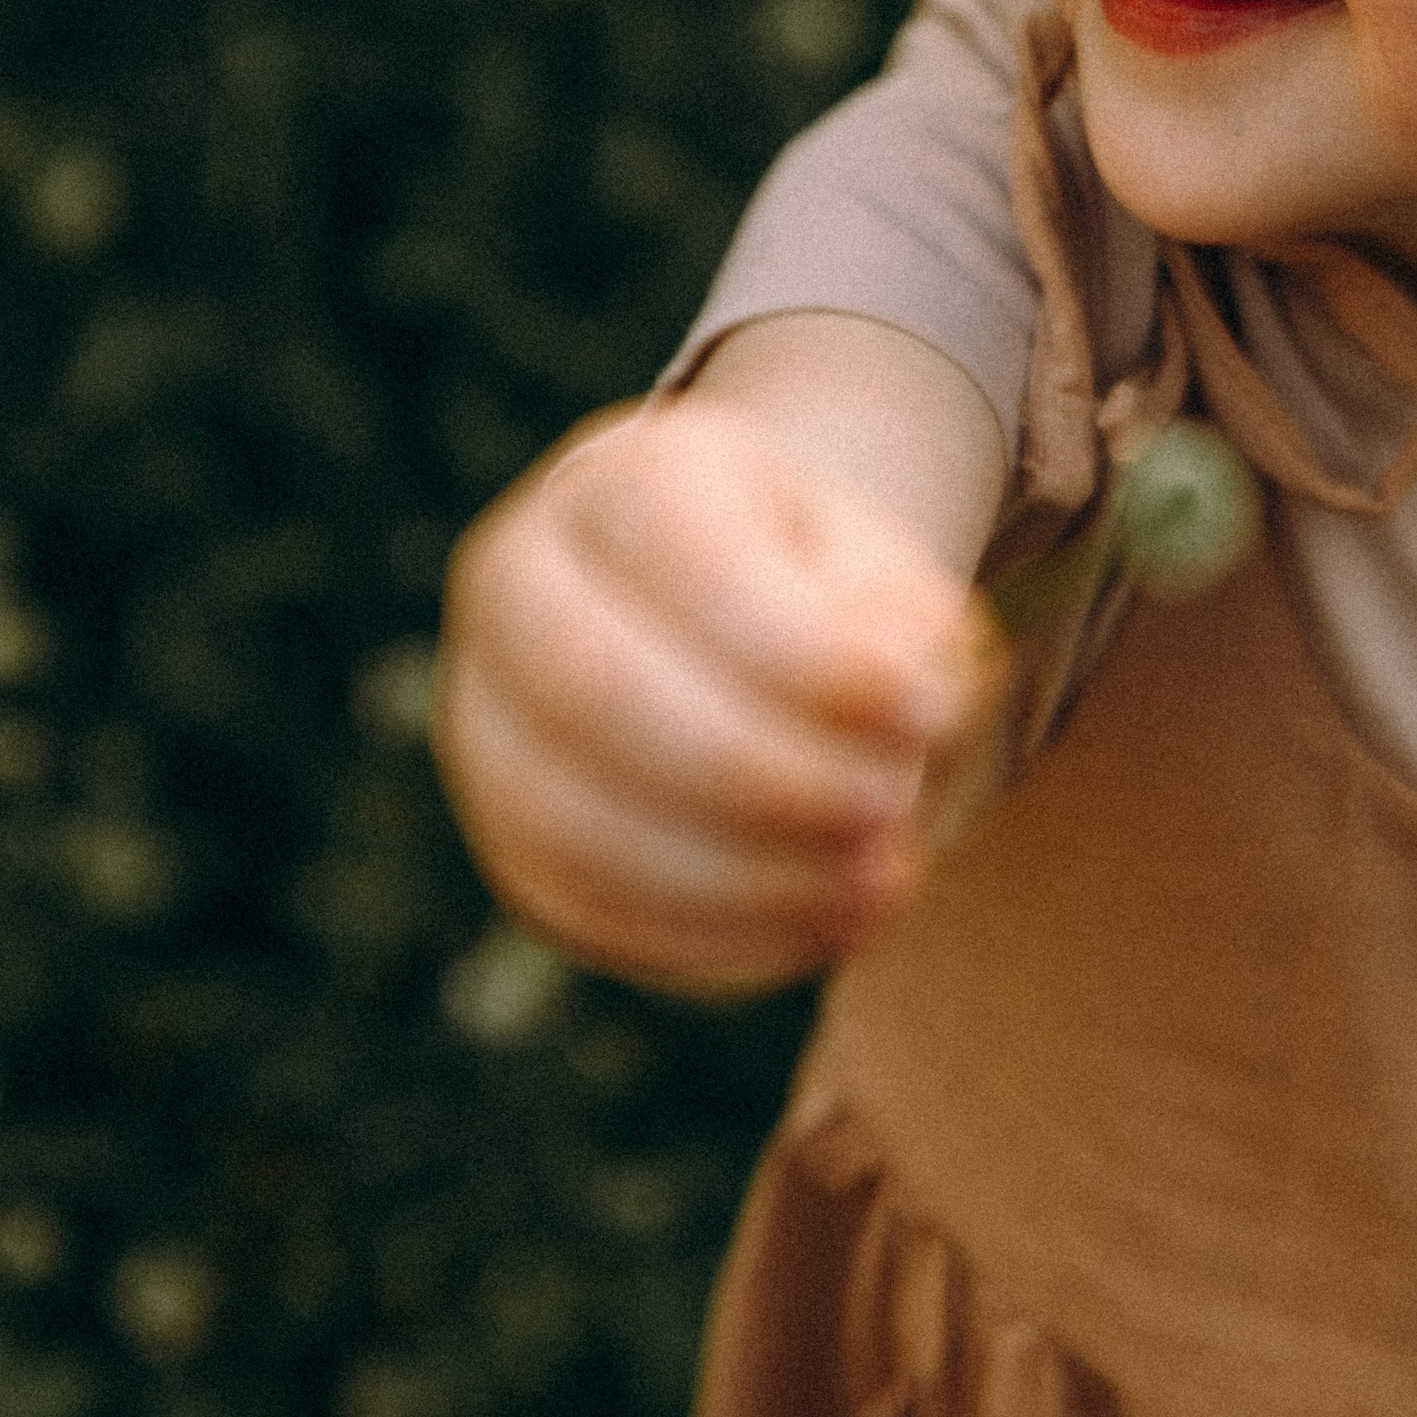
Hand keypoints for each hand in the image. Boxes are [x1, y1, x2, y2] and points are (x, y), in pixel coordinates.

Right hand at [437, 378, 995, 993]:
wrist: (704, 607)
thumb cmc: (807, 579)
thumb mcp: (872, 560)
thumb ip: (899, 621)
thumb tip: (913, 715)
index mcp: (621, 481)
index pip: (690, 561)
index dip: (809, 654)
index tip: (927, 710)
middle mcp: (520, 585)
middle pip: (597, 689)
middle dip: (760, 772)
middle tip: (889, 807)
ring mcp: (488, 716)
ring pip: (573, 819)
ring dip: (739, 877)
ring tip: (876, 884)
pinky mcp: (507, 834)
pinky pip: (583, 906)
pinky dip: (711, 935)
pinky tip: (822, 926)